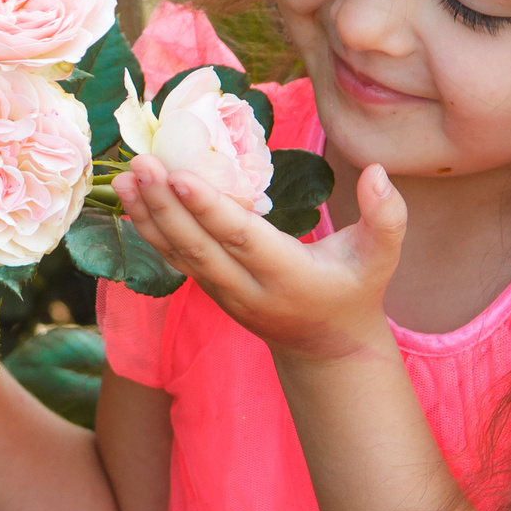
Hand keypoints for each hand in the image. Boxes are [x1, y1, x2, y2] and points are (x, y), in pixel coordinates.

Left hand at [116, 154, 405, 363]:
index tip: (180, 176)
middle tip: (141, 164)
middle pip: (199, 246)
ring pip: (180, 254)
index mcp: (288, 275)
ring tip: (125, 177)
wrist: (325, 346)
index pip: (242, 239)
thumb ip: (386, 216)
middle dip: (166, 206)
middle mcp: (247, 287)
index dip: (210, 210)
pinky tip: (129, 201)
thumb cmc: (355, 289)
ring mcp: (223, 292)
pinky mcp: (209, 288)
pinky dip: (150, 231)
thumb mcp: (381, 256)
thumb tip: (377, 171)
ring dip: (149, 216)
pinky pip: (175, 259)